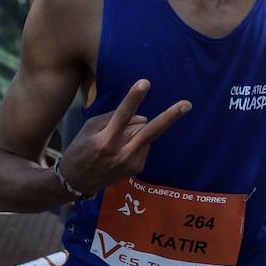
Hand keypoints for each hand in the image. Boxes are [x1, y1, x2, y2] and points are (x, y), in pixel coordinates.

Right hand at [58, 80, 190, 195]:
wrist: (77, 182)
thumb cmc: (81, 149)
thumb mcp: (89, 129)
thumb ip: (114, 118)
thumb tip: (142, 118)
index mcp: (105, 139)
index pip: (122, 114)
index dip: (134, 98)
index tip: (145, 83)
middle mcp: (121, 152)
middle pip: (149, 130)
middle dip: (170, 116)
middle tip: (187, 104)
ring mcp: (132, 162)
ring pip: (146, 133)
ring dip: (138, 129)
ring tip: (118, 138)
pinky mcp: (138, 167)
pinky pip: (144, 144)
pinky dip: (137, 140)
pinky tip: (122, 148)